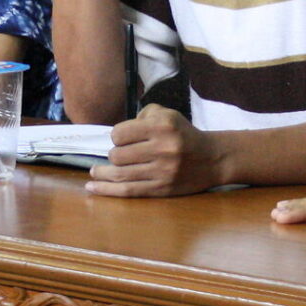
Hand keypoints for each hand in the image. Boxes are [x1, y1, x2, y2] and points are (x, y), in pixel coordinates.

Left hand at [86, 104, 225, 196]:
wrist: (212, 158)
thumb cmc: (184, 134)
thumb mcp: (168, 114)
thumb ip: (143, 114)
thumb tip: (119, 132)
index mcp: (162, 127)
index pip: (120, 133)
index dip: (116, 137)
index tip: (120, 139)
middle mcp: (162, 149)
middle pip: (118, 155)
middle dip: (113, 155)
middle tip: (116, 155)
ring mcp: (162, 171)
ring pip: (120, 174)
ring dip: (102, 173)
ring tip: (94, 172)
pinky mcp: (162, 189)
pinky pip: (128, 191)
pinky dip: (107, 190)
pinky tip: (92, 187)